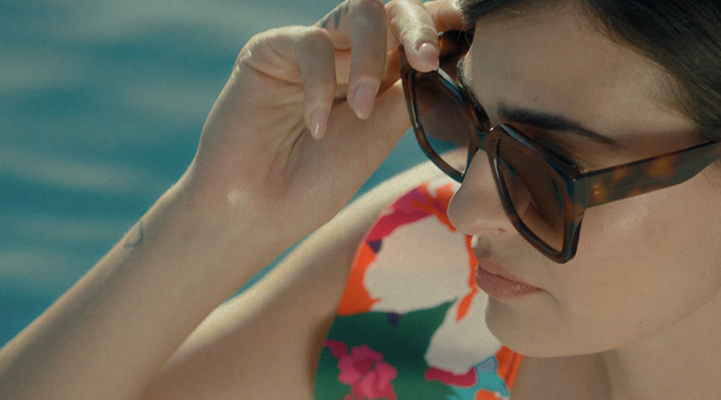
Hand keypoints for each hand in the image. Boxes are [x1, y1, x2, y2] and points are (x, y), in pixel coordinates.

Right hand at [177, 0, 463, 241]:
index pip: (420, 32)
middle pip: (394, 9)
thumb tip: (449, 63)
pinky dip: (320, 85)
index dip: (442, 27)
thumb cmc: (317, 183)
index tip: (464, 37)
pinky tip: (317, 126)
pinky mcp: (272, 49)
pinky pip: (312, 44)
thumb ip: (408, 96)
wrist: (256, 212)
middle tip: (425, 58)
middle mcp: (353, 52)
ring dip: (370, 58)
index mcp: (385, 72)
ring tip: (363, 108)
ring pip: (360, 13)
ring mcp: (314, 47)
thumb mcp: (377, 137)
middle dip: (417, 25)